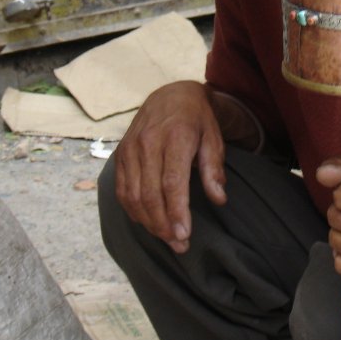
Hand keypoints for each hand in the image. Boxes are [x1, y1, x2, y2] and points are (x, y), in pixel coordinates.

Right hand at [113, 80, 227, 253]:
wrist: (171, 95)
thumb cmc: (197, 120)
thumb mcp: (214, 138)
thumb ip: (214, 169)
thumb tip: (219, 199)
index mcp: (175, 137)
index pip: (172, 182)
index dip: (177, 212)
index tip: (185, 235)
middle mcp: (148, 142)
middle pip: (151, 194)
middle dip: (164, 225)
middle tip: (180, 245)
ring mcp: (130, 148)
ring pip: (133, 196)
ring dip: (148, 222)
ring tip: (167, 238)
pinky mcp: (121, 154)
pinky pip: (122, 189)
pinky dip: (133, 210)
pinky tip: (148, 222)